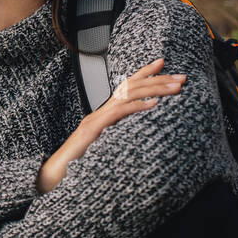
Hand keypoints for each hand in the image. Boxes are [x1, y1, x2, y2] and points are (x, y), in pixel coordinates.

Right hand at [36, 57, 184, 192]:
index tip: (163, 63)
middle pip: (131, 87)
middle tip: (181, 78)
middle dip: (158, 80)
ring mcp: (96, 119)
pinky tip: (153, 105)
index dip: (144, 73)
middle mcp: (101, 112)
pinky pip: (117, 113)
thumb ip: (120, 137)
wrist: (56, 174)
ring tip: (175, 88)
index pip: (126, 87)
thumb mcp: (106, 147)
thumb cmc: (80, 163)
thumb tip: (141, 134)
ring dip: (154, 90)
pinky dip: (137, 107)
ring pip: (127, 96)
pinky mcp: (93, 129)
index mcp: (105, 115)